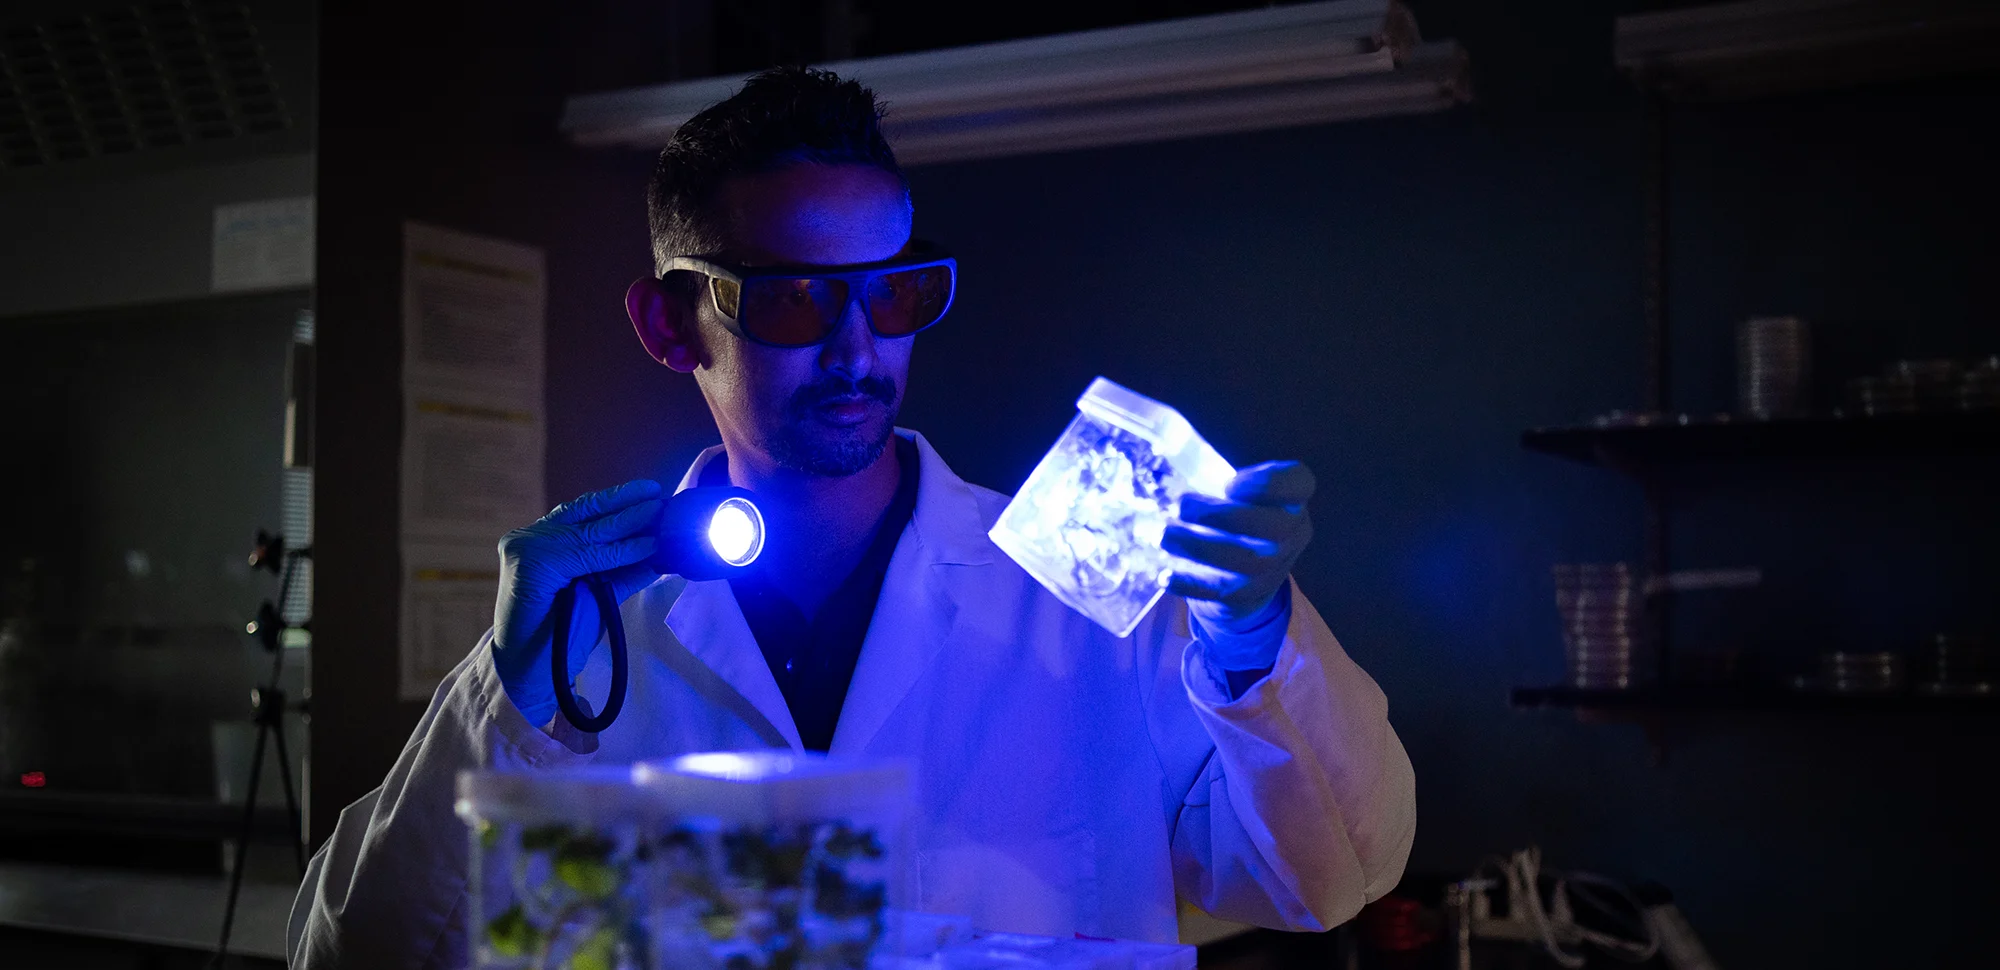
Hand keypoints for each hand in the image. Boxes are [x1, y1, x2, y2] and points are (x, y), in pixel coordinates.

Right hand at [492, 480, 663, 725]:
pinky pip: (587, 554)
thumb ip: (621, 570)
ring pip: (590, 531)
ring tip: (659, 513)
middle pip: (586, 514)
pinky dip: (620, 551)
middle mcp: (531, 539)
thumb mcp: (599, 593)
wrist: (533, 671)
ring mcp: (528, 548)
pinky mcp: (532, 563)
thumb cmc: (562, 633)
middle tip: (660, 495)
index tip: (648, 492)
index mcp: (541, 541)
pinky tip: (647, 546)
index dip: (615, 500)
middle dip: (626, 503)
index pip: (582, 512)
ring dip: (629, 521)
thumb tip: (658, 551)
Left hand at [1164, 461, 1315, 629]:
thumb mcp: (1239, 495)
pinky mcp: (1244, 596)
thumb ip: (1216, 472)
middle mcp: (1290, 535)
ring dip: (1197, 546)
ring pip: (1241, 560)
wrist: (1245, 579)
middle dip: (1223, 515)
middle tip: (1182, 505)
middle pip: (1271, 525)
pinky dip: (1189, 583)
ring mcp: (1270, 569)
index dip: (1269, 483)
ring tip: (1164, 534)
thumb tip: (1161, 442)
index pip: (1300, 483)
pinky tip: (1165, 575)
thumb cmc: (1236, 520)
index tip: (1231, 483)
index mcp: (1291, 501)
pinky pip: (1218, 592)